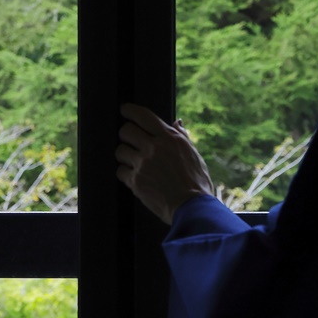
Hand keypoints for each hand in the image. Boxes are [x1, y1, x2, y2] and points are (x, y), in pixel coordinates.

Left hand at [115, 104, 214, 225]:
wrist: (192, 208)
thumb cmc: (197, 183)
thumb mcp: (194, 156)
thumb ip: (182, 137)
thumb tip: (176, 122)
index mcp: (170, 138)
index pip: (143, 116)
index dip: (129, 110)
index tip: (124, 110)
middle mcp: (154, 148)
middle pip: (126, 130)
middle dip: (126, 134)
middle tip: (130, 140)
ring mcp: (143, 164)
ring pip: (120, 150)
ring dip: (125, 155)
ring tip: (134, 162)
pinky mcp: (135, 181)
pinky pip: (120, 171)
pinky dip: (125, 174)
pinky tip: (134, 177)